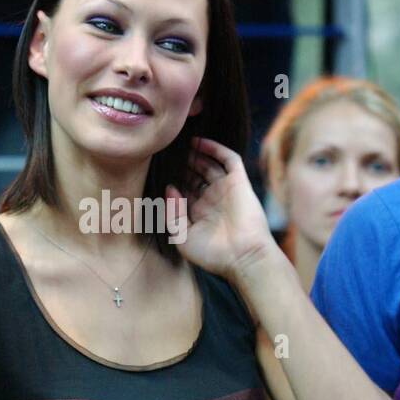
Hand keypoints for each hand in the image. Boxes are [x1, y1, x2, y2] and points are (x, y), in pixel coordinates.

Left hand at [167, 137, 276, 282]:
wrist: (244, 257)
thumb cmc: (213, 254)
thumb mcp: (182, 237)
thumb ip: (172, 213)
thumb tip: (169, 189)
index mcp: (198, 213)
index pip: (183, 190)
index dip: (171, 179)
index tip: (155, 168)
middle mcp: (211, 199)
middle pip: (195, 174)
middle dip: (182, 164)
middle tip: (166, 150)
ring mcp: (225, 189)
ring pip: (209, 164)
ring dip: (196, 154)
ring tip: (180, 143)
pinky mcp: (239, 182)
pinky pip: (229, 159)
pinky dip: (215, 149)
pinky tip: (198, 142)